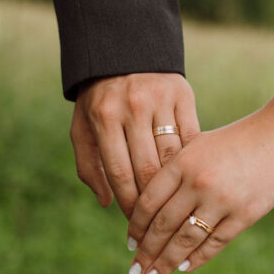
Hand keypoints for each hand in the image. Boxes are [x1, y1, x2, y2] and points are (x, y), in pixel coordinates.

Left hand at [70, 72, 199, 216]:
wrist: (124, 51)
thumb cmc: (100, 100)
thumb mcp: (82, 128)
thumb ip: (88, 166)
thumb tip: (107, 203)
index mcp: (104, 117)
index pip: (119, 172)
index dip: (129, 203)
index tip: (134, 222)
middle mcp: (132, 107)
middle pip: (148, 168)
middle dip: (152, 201)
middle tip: (156, 221)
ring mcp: (160, 99)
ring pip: (172, 155)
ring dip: (174, 185)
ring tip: (173, 205)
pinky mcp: (183, 94)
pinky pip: (191, 136)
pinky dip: (190, 160)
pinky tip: (189, 177)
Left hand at [125, 105, 273, 273]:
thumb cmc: (236, 140)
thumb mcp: (198, 145)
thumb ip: (174, 170)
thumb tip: (147, 207)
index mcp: (182, 162)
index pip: (148, 202)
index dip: (136, 227)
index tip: (130, 244)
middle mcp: (198, 182)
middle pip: (163, 226)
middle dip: (146, 252)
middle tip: (134, 271)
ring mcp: (222, 200)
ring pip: (185, 240)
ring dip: (166, 263)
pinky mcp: (245, 214)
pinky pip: (214, 243)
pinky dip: (196, 258)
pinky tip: (183, 268)